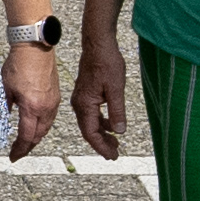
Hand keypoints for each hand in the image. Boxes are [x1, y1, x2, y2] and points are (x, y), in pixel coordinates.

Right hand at [69, 46, 136, 161]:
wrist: (98, 44)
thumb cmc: (106, 62)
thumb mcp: (116, 89)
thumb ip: (117, 112)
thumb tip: (120, 131)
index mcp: (85, 104)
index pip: (91, 133)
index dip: (102, 147)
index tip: (112, 156)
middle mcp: (79, 104)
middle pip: (89, 131)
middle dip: (102, 144)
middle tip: (115, 154)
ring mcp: (81, 99)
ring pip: (90, 123)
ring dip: (102, 134)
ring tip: (115, 142)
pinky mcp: (85, 93)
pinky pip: (92, 114)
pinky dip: (101, 122)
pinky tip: (111, 125)